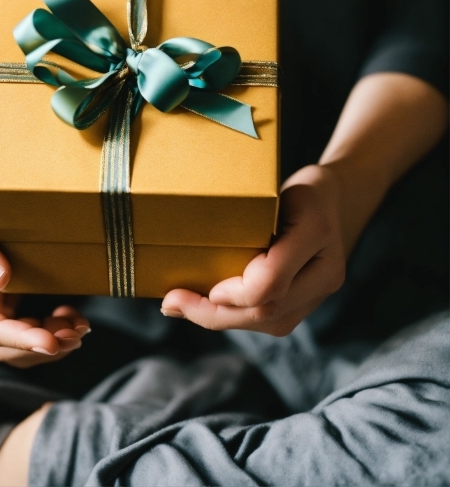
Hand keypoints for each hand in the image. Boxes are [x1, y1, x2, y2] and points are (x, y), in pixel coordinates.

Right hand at [0, 128, 89, 366]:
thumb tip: (0, 281)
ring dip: (50, 334)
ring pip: (20, 328)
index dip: (18, 340)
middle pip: (4, 341)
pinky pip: (29, 304)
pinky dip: (51, 314)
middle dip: (40, 344)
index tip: (50, 342)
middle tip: (77, 334)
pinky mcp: (6, 271)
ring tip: (80, 326)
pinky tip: (72, 308)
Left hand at [161, 164, 345, 335]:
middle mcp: (326, 270)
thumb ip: (248, 217)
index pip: (271, 281)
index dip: (233, 292)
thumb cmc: (294, 185)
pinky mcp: (310, 302)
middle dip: (214, 313)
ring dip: (223, 320)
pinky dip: (237, 317)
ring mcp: (321, 291)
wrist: (337, 199)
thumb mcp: (271, 186)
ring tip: (182, 307)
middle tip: (172, 303)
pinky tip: (208, 308)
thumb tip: (200, 245)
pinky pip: (273, 320)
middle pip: (268, 310)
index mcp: (316, 231)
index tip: (201, 284)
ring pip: (271, 322)